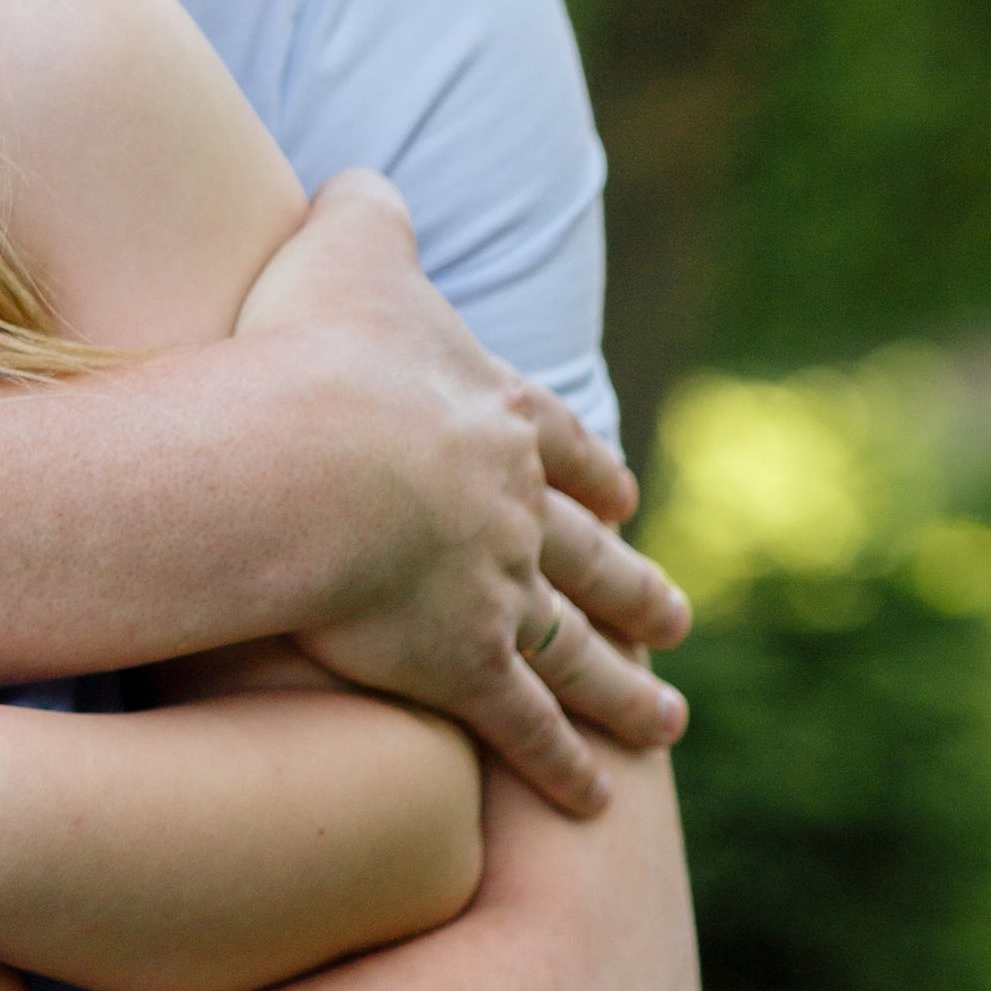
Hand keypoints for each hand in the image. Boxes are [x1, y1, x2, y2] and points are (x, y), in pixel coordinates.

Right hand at [245, 175, 687, 814]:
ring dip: (627, 687)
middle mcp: (520, 507)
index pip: (563, 448)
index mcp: (498, 415)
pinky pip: (526, 728)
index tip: (625, 500)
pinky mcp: (464, 667)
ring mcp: (501, 590)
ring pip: (582, 649)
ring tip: (668, 719)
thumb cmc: (316, 347)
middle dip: (635, 586)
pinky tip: (595, 805)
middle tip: (675, 614)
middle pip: (592, 555)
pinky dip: (563, 768)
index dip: (592, 475)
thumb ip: (363, 212)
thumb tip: (364, 184)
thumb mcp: (345, 248)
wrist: (316, 455)